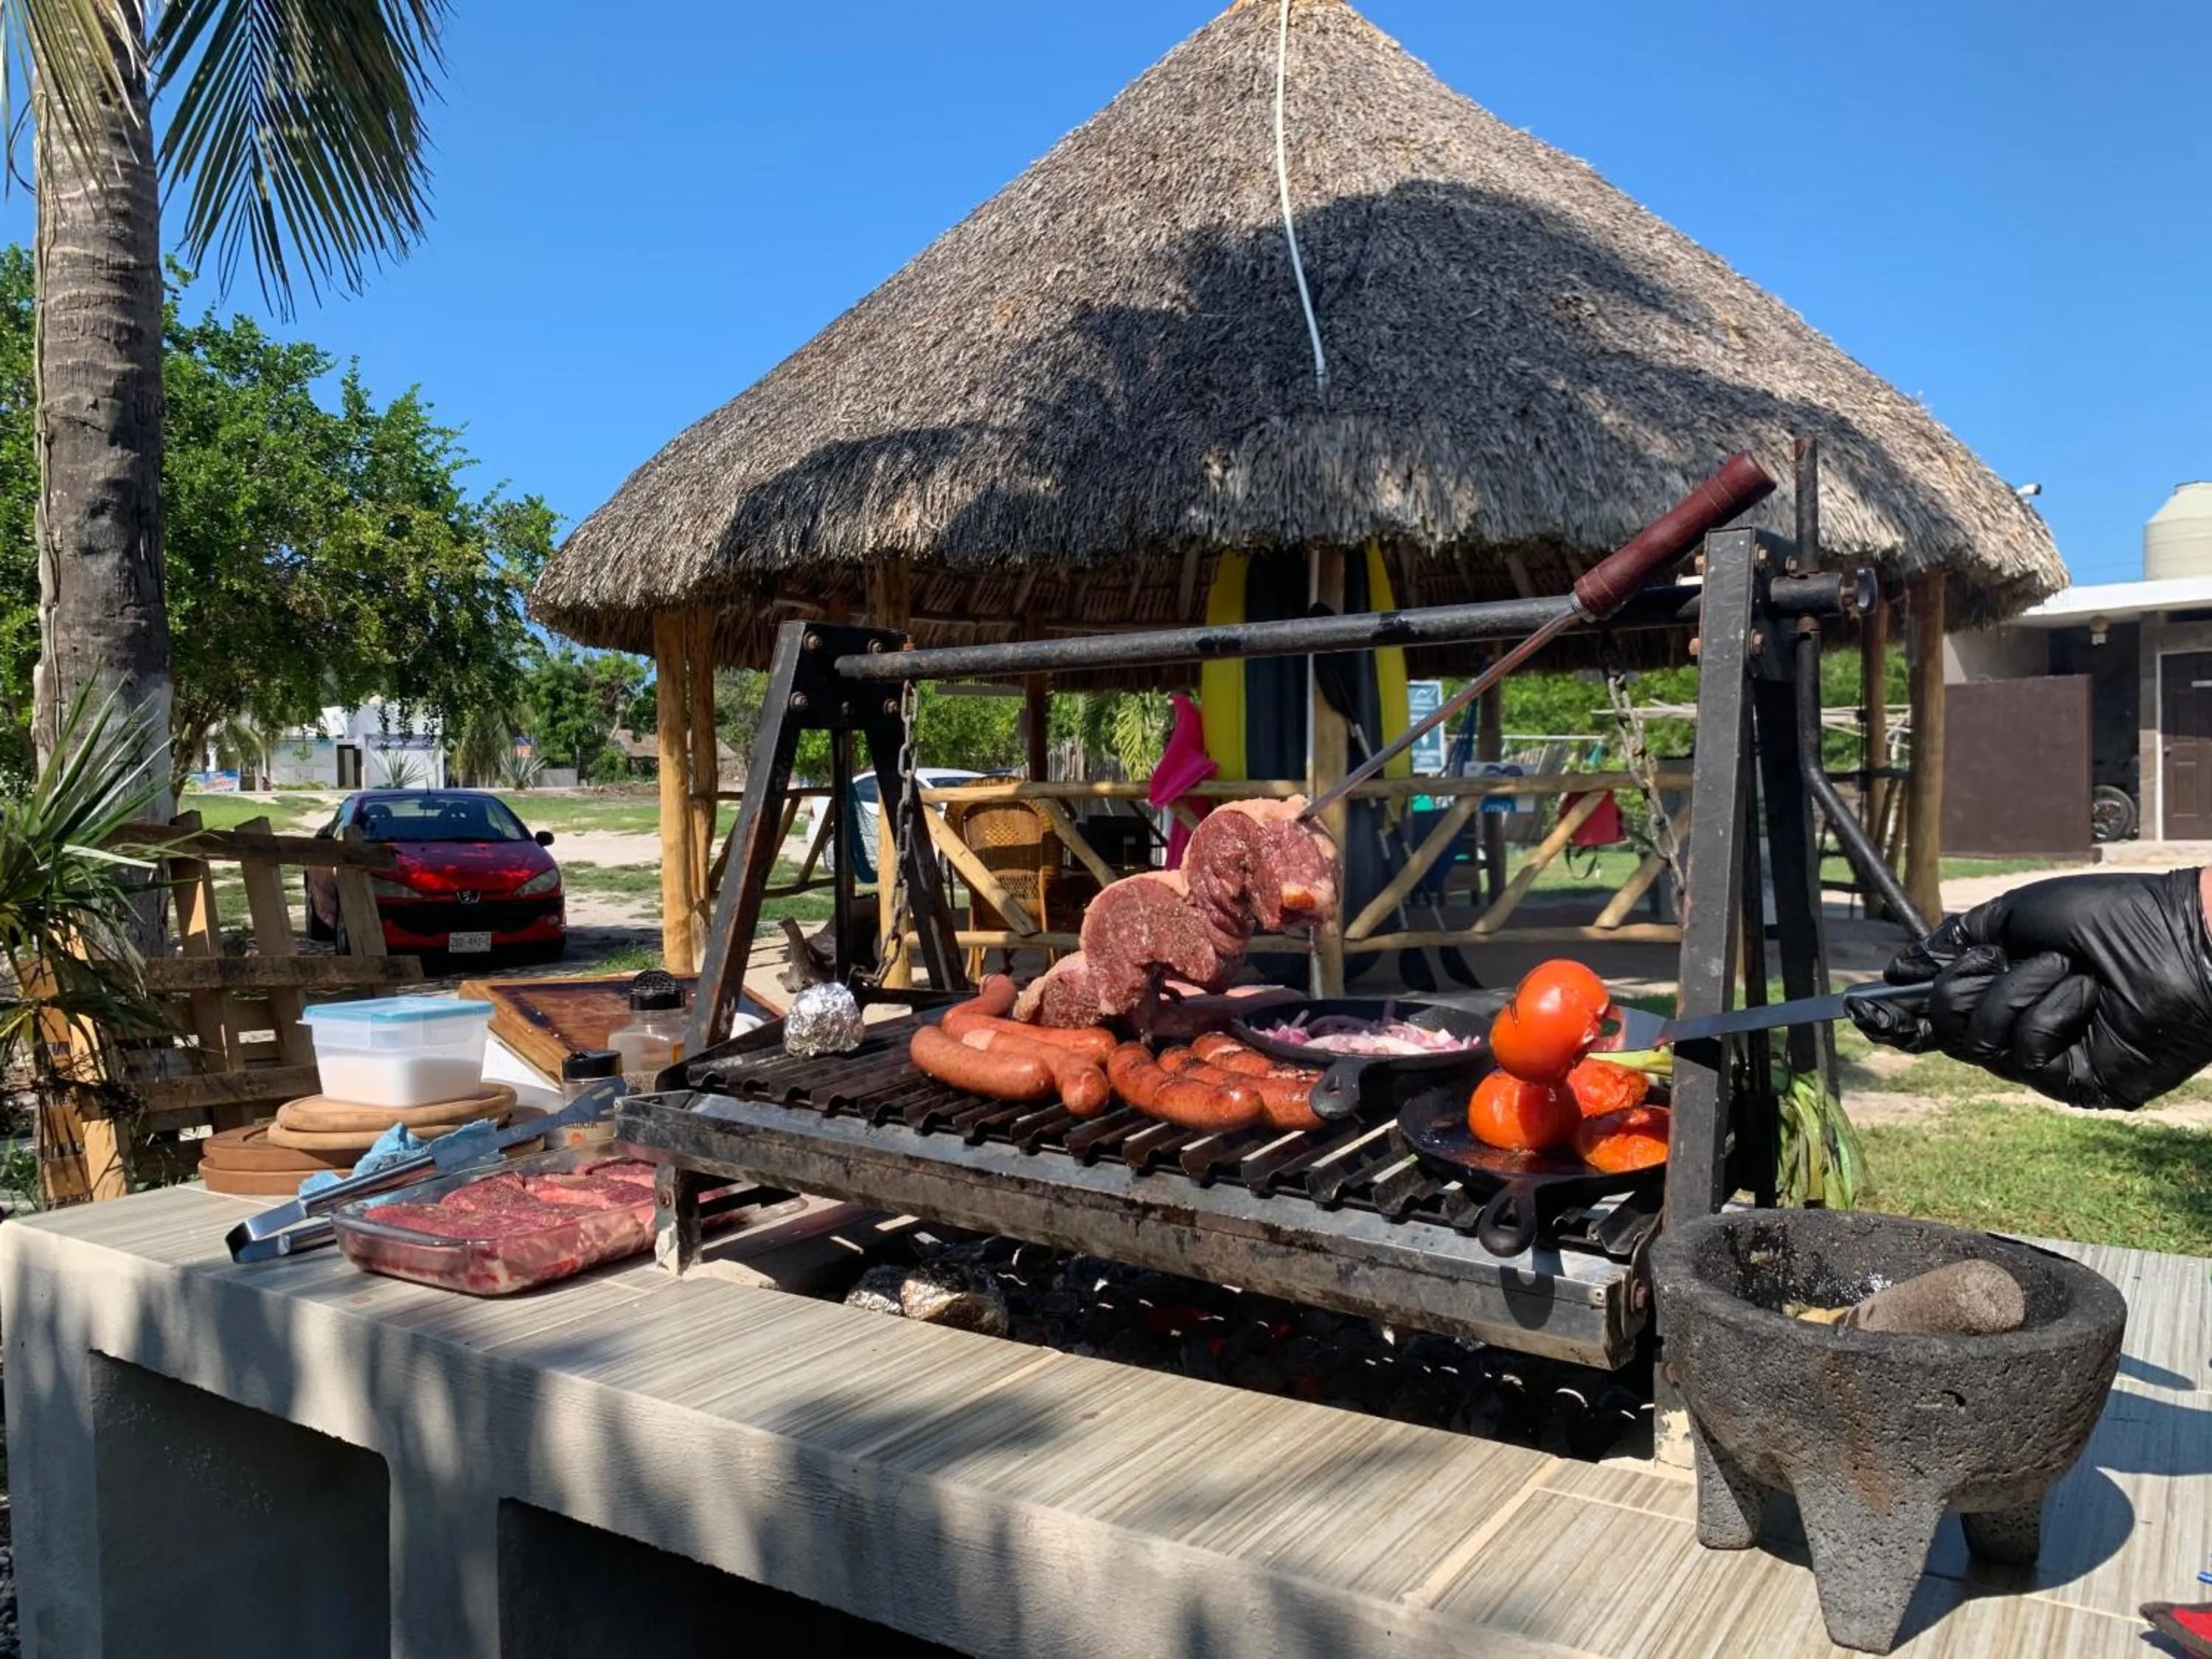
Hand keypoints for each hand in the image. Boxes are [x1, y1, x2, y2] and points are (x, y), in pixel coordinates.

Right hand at [1847, 868, 2211, 1109]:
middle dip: (1964, 984)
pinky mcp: (2074, 1083)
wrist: (2183, 941)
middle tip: (2000, 958)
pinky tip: (2088, 994)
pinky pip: (2026, 1052)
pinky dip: (2052, 1012)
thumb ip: (1957, 941)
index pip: (1938, 1016)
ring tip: (2067, 967)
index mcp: (2005, 990)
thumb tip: (1901, 969)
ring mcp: (2046, 1061)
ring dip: (2018, 990)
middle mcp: (2020, 1028)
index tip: (1863, 1005)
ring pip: (1981, 1039)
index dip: (1898, 1015)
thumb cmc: (2114, 917)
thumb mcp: (2019, 914)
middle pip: (1947, 1025)